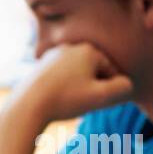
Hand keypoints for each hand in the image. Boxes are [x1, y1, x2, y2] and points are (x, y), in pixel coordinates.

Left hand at [7, 43, 133, 125]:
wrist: (26, 107)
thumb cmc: (65, 100)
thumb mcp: (102, 97)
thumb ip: (123, 88)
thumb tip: (125, 83)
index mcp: (89, 49)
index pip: (111, 71)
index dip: (107, 91)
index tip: (91, 101)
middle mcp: (70, 46)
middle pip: (93, 71)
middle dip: (92, 87)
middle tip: (78, 103)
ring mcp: (53, 55)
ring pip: (76, 75)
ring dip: (77, 89)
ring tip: (67, 102)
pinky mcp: (40, 66)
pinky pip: (60, 79)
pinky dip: (62, 89)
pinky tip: (55, 100)